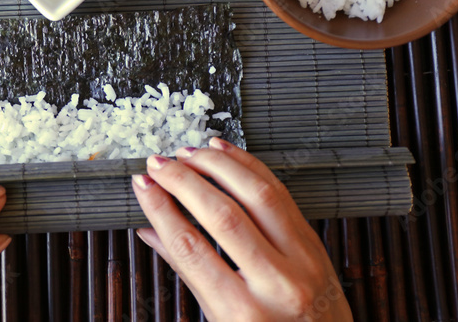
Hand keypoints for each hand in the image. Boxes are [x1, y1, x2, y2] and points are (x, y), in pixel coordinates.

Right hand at [132, 138, 351, 321]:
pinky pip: (280, 193)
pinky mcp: (314, 241)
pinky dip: (249, 166)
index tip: (143, 186)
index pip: (190, 249)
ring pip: (256, 195)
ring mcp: (301, 260)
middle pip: (222, 216)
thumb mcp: (221, 320)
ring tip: (188, 154)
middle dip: (183, 182)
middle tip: (158, 165)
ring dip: (217, 166)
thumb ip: (188, 272)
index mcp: (242, 313)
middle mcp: (275, 284)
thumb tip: (149, 231)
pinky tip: (225, 152)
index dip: (161, 210)